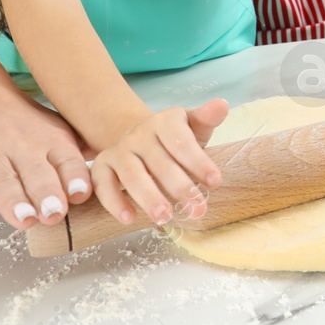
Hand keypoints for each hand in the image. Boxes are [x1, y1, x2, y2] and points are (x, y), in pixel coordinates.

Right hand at [0, 82, 94, 229]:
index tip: (82, 193)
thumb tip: (120, 168)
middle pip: (36, 173)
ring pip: (2, 180)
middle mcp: (21, 149)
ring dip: (13, 200)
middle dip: (47, 193)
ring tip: (23, 217)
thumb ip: (82, 151)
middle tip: (55, 213)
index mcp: (50, 143)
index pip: (67, 162)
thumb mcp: (56, 129)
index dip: (75, 177)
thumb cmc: (20, 120)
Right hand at [90, 99, 228, 225]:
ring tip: (165, 217)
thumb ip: (207, 118)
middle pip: (159, 162)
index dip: (198, 162)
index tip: (215, 182)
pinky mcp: (102, 166)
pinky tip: (130, 218)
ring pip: (131, 174)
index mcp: (165, 122)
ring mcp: (119, 150)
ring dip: (148, 197)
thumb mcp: (193, 126)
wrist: (139, 140)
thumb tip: (222, 105)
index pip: (181, 141)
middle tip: (197, 209)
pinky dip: (114, 202)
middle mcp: (139, 134)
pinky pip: (104, 185)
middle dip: (180, 187)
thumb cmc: (175, 139)